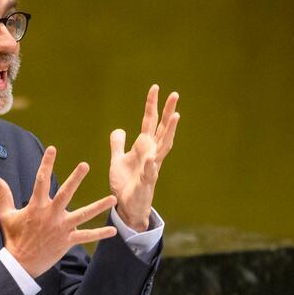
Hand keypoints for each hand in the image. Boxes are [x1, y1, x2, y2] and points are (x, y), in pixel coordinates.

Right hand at [0, 146, 117, 277]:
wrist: (20, 263)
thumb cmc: (13, 238)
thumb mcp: (6, 215)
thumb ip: (4, 195)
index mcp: (36, 206)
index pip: (41, 180)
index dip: (46, 163)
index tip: (52, 149)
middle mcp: (50, 214)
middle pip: (65, 193)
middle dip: (75, 179)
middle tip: (85, 165)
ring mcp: (61, 228)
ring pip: (83, 214)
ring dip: (98, 206)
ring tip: (112, 198)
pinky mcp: (67, 241)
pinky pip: (86, 236)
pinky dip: (100, 234)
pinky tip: (113, 231)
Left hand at [109, 84, 179, 231]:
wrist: (127, 206)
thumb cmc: (125, 184)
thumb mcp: (117, 160)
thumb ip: (118, 145)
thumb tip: (119, 129)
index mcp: (143, 147)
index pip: (149, 121)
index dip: (151, 105)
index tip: (155, 88)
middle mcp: (151, 153)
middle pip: (162, 129)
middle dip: (168, 112)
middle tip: (175, 94)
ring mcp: (151, 167)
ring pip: (163, 146)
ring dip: (170, 131)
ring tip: (176, 116)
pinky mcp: (146, 182)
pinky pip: (149, 172)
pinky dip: (150, 165)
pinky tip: (151, 157)